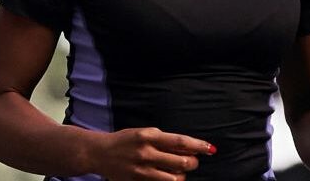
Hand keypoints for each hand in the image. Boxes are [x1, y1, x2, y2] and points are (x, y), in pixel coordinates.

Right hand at [86, 127, 214, 180]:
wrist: (99, 153)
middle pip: (181, 161)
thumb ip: (163, 140)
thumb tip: (188, 147)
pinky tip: (167, 177)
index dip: (198, 146)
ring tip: (178, 172)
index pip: (180, 141)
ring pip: (174, 178)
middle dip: (192, 162)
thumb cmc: (125, 141)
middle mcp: (146, 152)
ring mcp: (141, 169)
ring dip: (181, 176)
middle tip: (191, 161)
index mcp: (149, 136)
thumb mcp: (143, 133)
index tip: (210, 149)